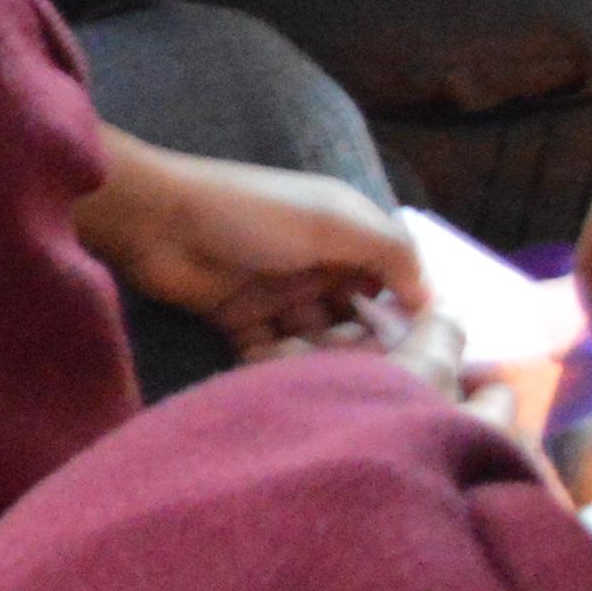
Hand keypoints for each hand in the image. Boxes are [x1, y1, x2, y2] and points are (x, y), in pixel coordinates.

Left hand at [81, 136, 417, 355]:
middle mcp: (318, 263)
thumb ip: (392, 253)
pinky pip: (274, 352)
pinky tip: (284, 376)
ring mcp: (279, 292)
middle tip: (368, 371)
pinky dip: (280, 364)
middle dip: (365, 344)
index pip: (394, 279)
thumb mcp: (336, 221)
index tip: (425, 352)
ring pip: (319, 339)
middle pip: (358, 316)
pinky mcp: (242, 320)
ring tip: (326, 376)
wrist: (157, 222)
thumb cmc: (253, 214)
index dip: (409, 313)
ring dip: (325, 358)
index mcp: (346, 232)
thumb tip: (434, 299)